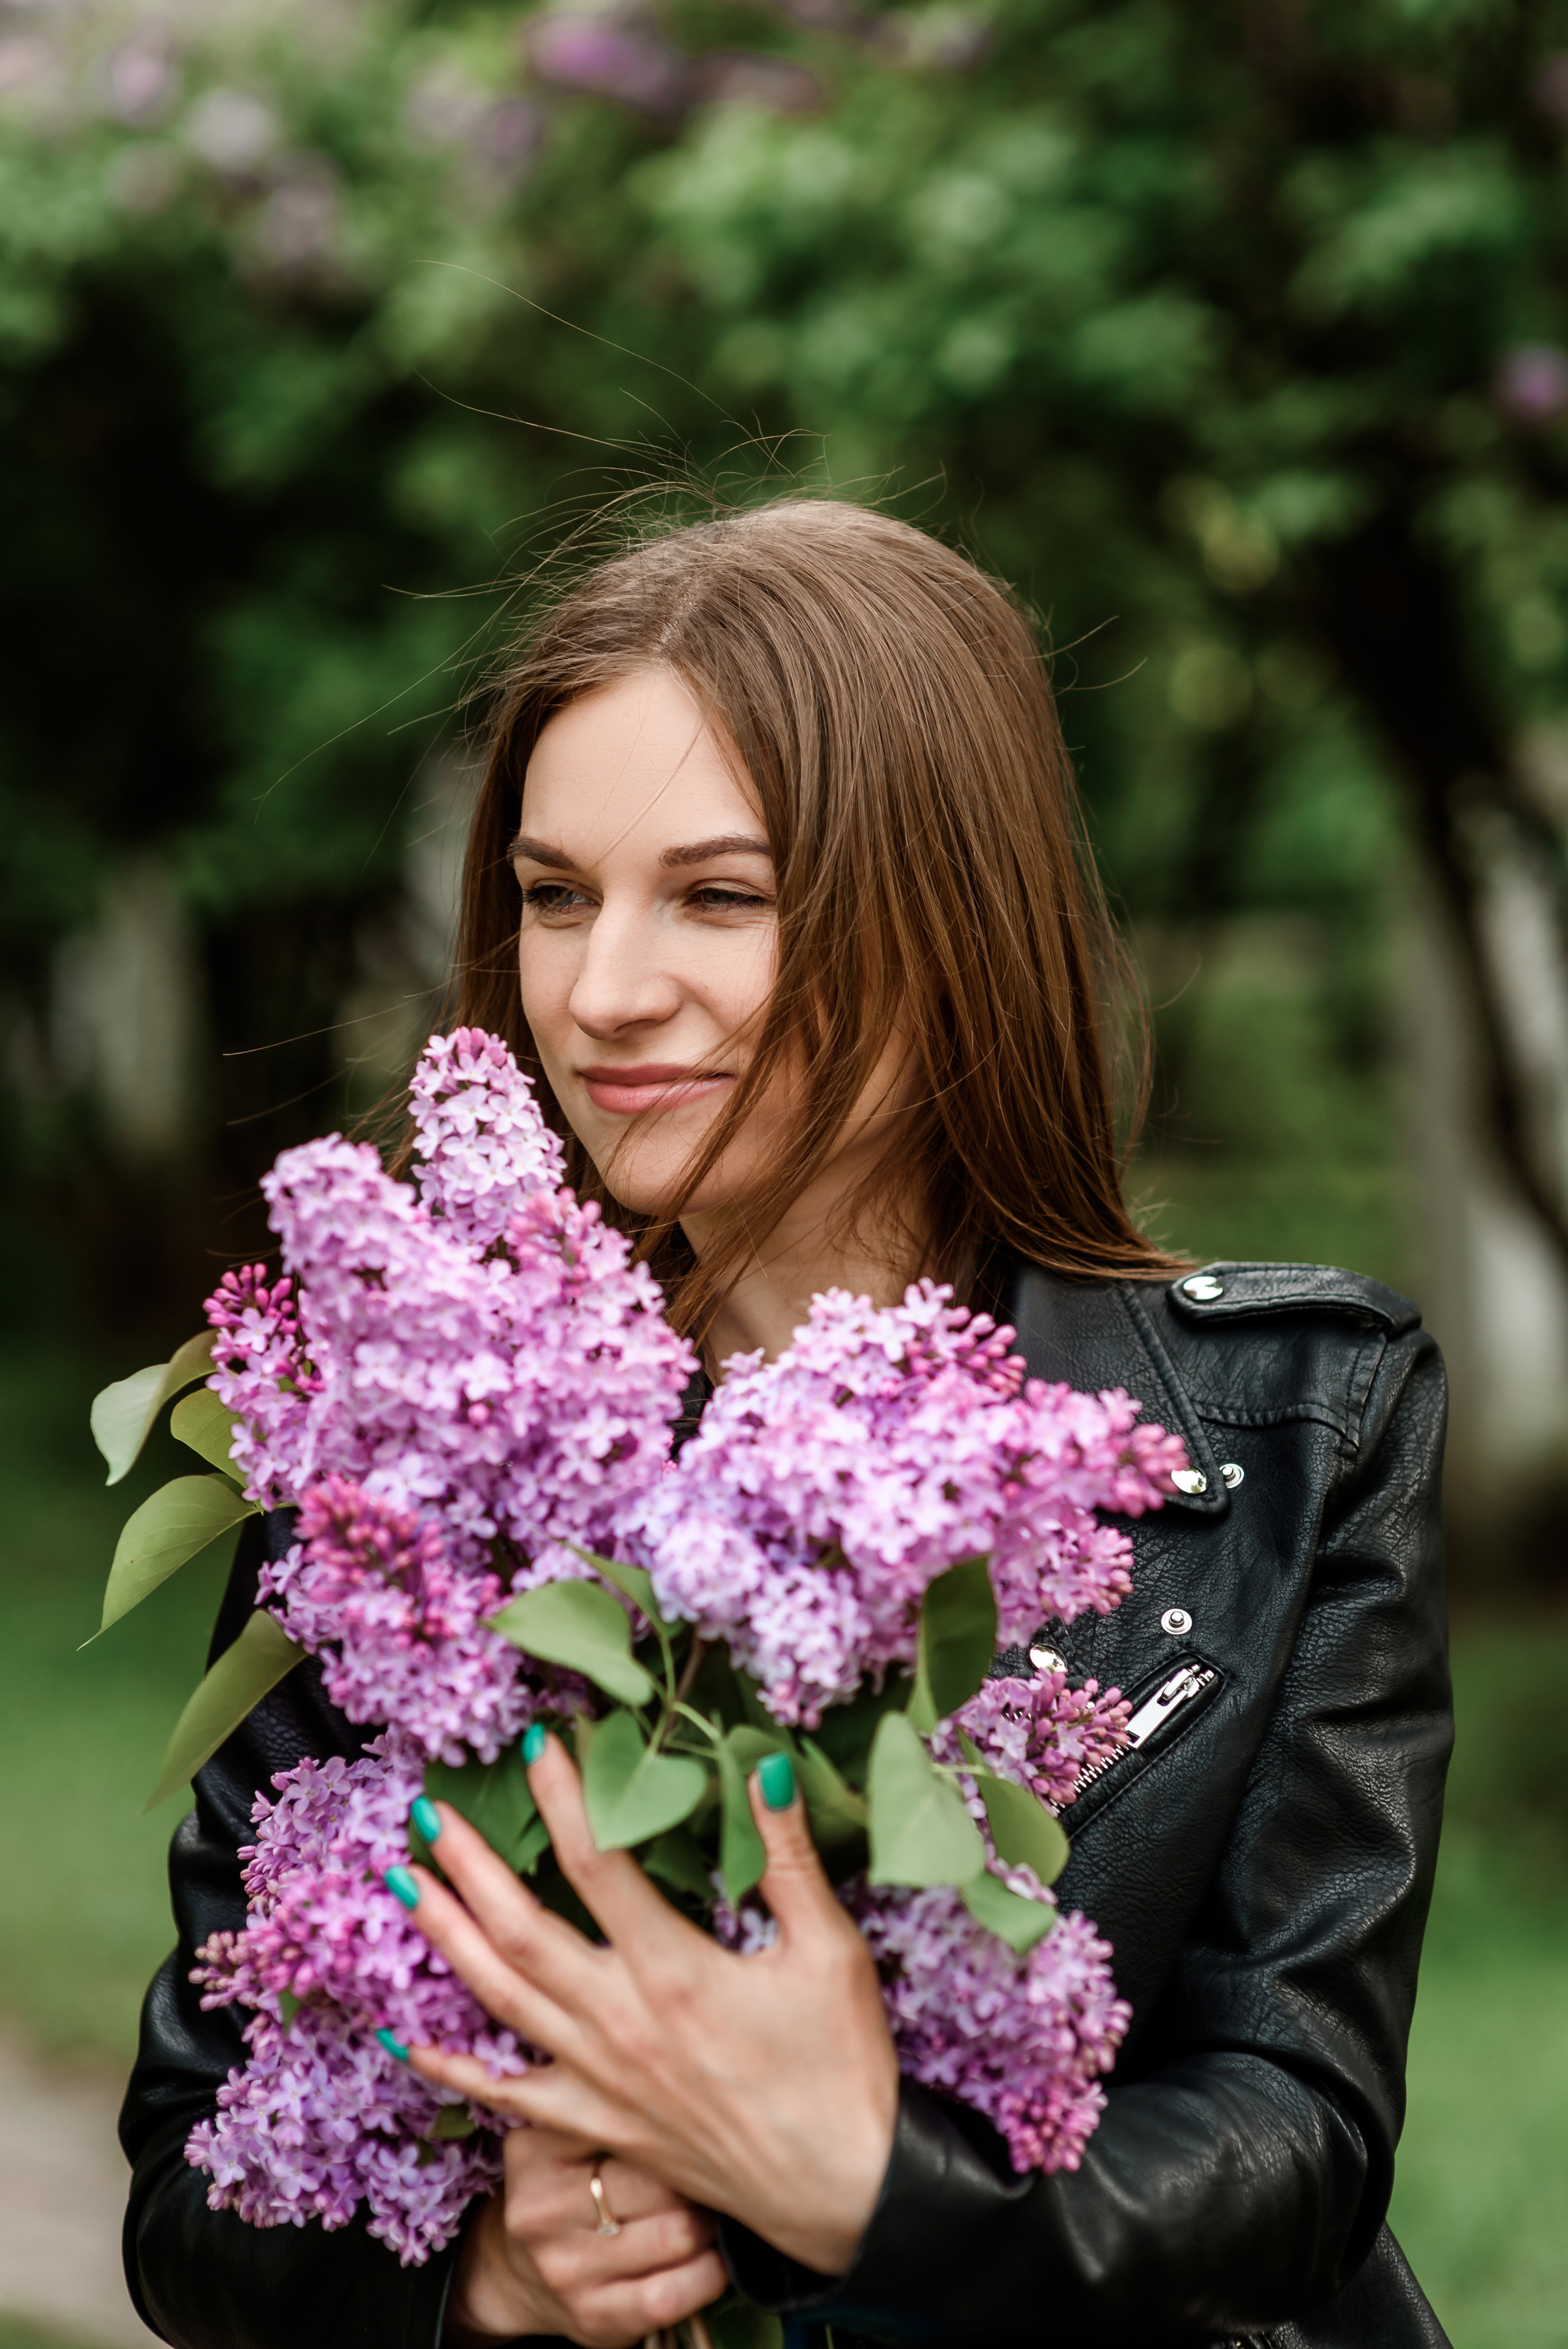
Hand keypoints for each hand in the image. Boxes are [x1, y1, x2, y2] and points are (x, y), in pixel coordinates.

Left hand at [403, 1738, 899, 2277]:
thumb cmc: (844, 2068)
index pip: (596, 1862)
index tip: (537, 1742)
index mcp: (674, 1971)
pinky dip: (451, 2068)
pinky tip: (403, 2039)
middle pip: (521, 1929)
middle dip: (468, 1865)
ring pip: (501, 1998)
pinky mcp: (600, 2126)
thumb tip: (760, 1764)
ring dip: (446, 1937)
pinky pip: (508, 2097)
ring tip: (404, 1884)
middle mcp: (621, 2021)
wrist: (846, 2194)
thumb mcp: (831, 1948)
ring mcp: (601, 2080)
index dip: (563, 1797)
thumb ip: (787, 1855)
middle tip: (425, 1811)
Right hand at [444, 2125, 724, 2346]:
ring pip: (679, 2232)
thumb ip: (610, 2103)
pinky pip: (675, 2293)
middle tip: (707, 2171)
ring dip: (708, 2223)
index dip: (675, 2122)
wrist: (515, 2273)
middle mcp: (543, 2211)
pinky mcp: (595, 2318)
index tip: (695, 2120)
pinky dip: (708, 2274)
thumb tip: (695, 2084)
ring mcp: (567, 2270)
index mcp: (534, 2151)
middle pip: (662, 2179)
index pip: (629, 2121)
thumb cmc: (563, 2187)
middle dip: (697, 2178)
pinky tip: (709, 2260)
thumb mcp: (563, 2134)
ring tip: (705, 2211)